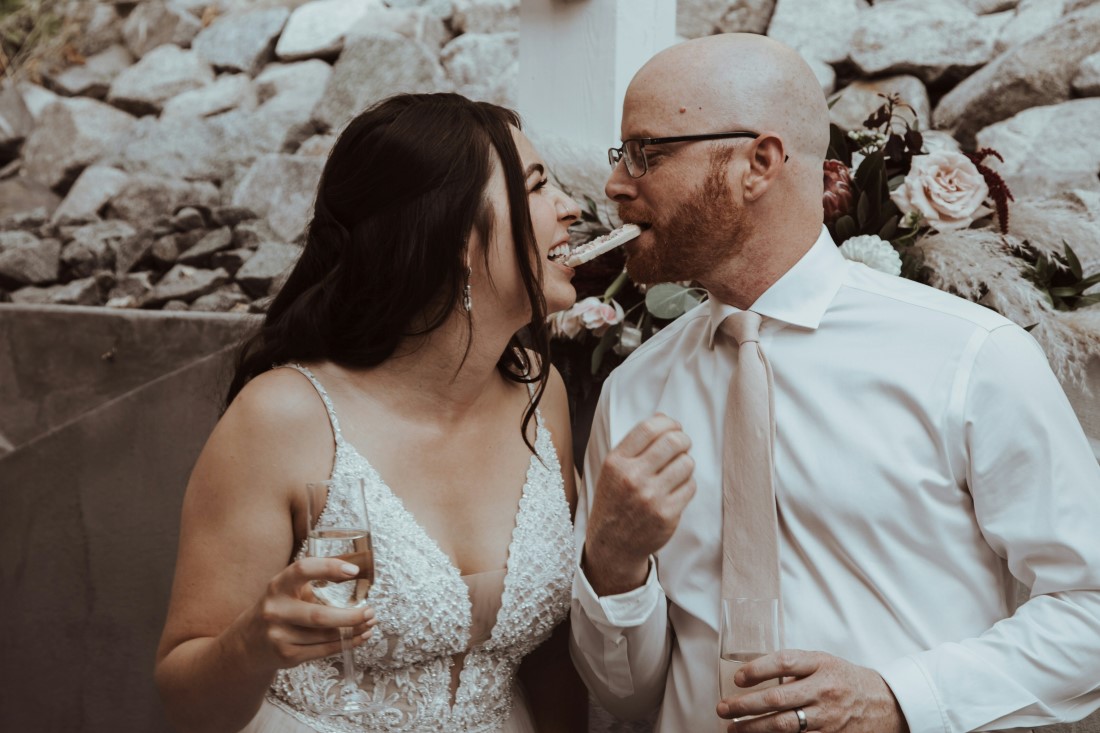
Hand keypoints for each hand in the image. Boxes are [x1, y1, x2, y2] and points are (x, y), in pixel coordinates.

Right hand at [240, 556, 377, 670]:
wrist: (247, 644)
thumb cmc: (279, 608)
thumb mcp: (287, 590)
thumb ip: (313, 582)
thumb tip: (356, 574)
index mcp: (277, 586)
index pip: (302, 569)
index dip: (329, 567)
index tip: (354, 571)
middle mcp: (275, 610)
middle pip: (319, 615)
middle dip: (351, 616)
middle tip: (371, 611)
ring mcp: (279, 636)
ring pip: (325, 636)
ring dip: (354, 630)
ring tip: (370, 623)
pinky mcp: (287, 656)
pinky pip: (323, 650)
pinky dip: (345, 644)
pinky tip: (359, 637)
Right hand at [584, 414, 694, 594]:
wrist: (612, 546)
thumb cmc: (615, 502)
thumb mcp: (612, 470)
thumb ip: (634, 445)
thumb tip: (663, 418)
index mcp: (616, 463)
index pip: (649, 428)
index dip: (668, 423)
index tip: (674, 427)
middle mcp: (632, 478)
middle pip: (673, 442)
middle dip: (683, 440)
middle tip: (683, 445)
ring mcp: (650, 497)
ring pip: (686, 463)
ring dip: (686, 463)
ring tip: (677, 471)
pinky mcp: (666, 515)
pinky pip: (690, 487)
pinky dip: (687, 485)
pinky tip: (675, 490)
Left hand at [717, 650, 907, 732]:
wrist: (885, 704)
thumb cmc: (844, 679)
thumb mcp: (823, 662)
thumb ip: (794, 667)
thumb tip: (753, 674)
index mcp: (821, 664)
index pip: (784, 663)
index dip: (757, 669)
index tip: (737, 678)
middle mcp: (824, 690)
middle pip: (778, 698)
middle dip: (744, 705)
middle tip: (722, 709)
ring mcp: (828, 718)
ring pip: (784, 726)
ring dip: (754, 728)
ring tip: (733, 728)